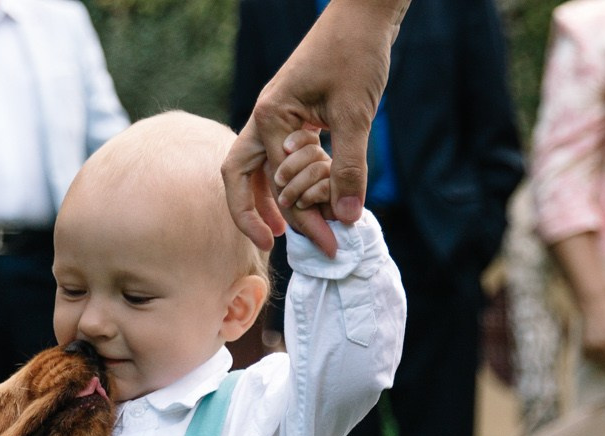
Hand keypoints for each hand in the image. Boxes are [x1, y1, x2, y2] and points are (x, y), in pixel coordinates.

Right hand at [222, 0, 403, 256]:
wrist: (363, 14)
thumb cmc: (355, 53)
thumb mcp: (356, 114)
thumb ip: (349, 168)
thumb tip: (347, 218)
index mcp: (270, 118)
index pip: (277, 184)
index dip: (303, 219)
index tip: (329, 243)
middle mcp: (265, 118)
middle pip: (240, 177)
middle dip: (257, 215)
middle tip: (279, 244)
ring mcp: (276, 116)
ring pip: (257, 168)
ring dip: (269, 199)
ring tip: (287, 228)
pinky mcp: (293, 113)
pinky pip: (279, 155)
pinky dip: (289, 179)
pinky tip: (307, 194)